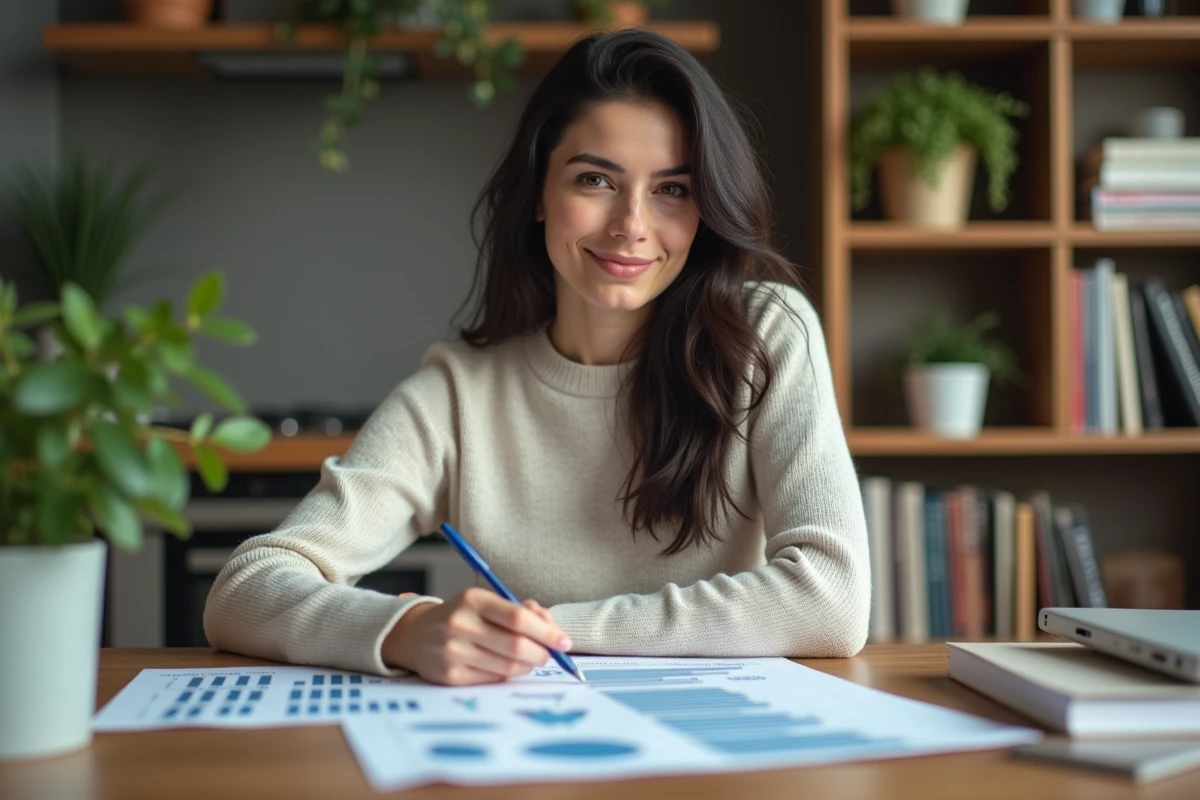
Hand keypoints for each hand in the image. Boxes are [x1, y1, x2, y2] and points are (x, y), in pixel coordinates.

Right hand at [382, 588, 570, 684]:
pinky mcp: (450, 676)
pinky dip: (508, 674)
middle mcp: (460, 624)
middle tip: (549, 654)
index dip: (546, 631)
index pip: (518, 617)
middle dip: (542, 653)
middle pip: (516, 645)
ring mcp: (453, 651)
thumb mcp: (486, 602)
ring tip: (528, 659)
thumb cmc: (462, 617)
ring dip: (527, 665)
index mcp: (473, 600)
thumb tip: (551, 627)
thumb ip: (521, 610)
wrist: (415, 635)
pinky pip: (493, 679)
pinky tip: (505, 666)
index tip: (564, 641)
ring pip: (508, 666)